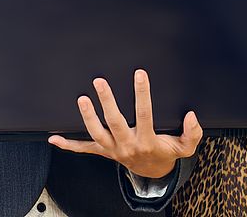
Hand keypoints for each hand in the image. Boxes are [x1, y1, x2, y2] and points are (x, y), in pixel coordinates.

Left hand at [47, 69, 202, 178]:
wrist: (153, 172)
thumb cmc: (167, 153)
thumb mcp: (186, 147)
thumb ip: (192, 132)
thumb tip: (191, 116)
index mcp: (147, 141)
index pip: (144, 114)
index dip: (142, 93)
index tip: (140, 74)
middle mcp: (127, 145)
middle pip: (114, 122)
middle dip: (106, 101)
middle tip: (99, 82)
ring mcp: (112, 149)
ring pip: (96, 133)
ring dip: (87, 117)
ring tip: (82, 99)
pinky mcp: (103, 151)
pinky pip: (83, 149)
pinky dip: (68, 144)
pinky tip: (54, 137)